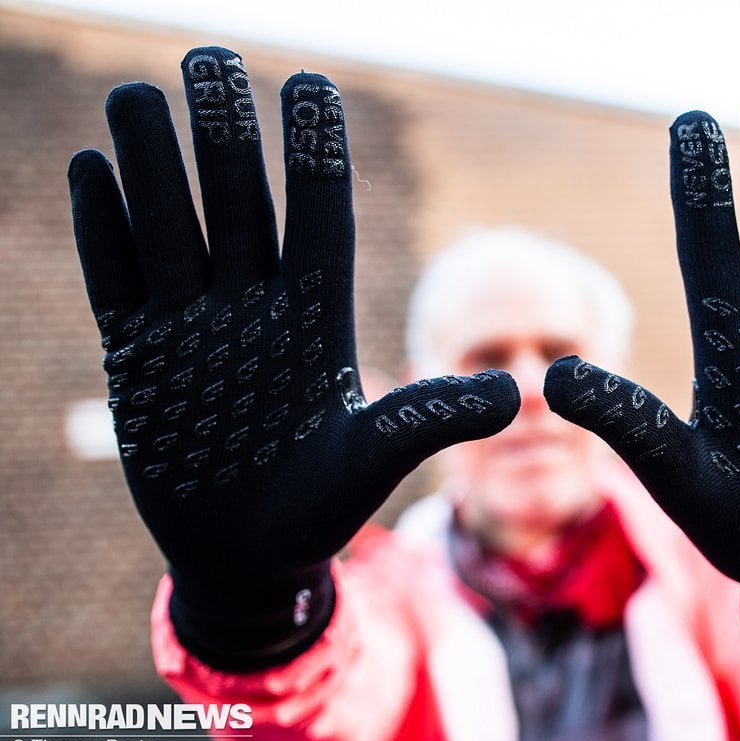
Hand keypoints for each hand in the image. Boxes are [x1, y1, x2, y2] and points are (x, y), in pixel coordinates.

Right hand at [69, 47, 518, 668]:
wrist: (246, 555)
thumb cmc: (321, 507)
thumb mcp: (378, 458)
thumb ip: (435, 417)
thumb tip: (523, 392)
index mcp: (316, 314)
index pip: (318, 216)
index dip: (314, 154)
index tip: (311, 86)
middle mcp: (255, 304)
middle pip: (239, 202)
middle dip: (225, 136)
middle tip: (210, 60)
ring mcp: (193, 325)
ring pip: (172, 225)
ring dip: (155, 163)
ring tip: (136, 95)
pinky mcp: (139, 353)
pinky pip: (117, 277)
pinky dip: (104, 228)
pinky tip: (91, 168)